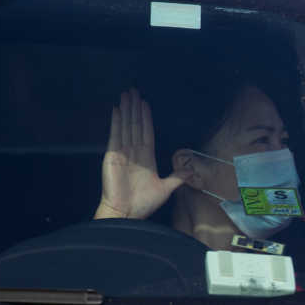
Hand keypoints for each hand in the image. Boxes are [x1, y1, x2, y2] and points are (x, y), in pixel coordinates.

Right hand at [94, 89, 187, 219]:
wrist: (126, 213)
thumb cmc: (142, 204)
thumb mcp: (166, 188)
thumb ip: (177, 177)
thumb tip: (191, 171)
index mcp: (146, 158)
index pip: (147, 133)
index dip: (146, 118)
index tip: (145, 104)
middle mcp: (134, 153)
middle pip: (135, 125)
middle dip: (135, 108)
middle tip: (134, 91)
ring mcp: (123, 153)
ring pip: (126, 126)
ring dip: (127, 109)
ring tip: (126, 94)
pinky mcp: (112, 155)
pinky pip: (115, 135)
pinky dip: (116, 122)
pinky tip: (117, 110)